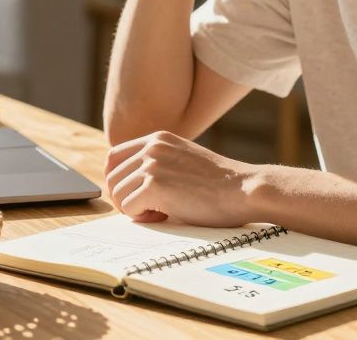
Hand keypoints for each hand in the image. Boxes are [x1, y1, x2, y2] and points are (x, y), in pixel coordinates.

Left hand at [104, 131, 258, 226]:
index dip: (119, 181)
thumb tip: (126, 185)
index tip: (136, 196)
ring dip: (135, 209)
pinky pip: (128, 208)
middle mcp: (152, 147)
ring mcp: (152, 164)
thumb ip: (158, 164)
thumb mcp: (184, 161)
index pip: (114, 157)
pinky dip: (142, 218)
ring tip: (162, 212)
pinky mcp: (155, 185)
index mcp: (158, 138)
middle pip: (111, 177)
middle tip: (150, 209)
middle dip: (125, 198)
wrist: (245, 190)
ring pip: (117, 194)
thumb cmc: (219, 185)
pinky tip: (165, 216)